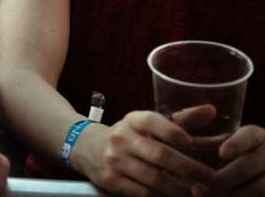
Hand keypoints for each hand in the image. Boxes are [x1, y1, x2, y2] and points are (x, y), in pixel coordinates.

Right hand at [77, 111, 213, 196]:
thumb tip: (211, 110)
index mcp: (132, 121)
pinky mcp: (111, 181)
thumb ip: (181, 119)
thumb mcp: (148, 124)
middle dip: (188, 168)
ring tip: (198, 193)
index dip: (170, 130)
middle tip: (209, 177)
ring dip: (180, 189)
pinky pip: (143, 193)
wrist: (87, 148)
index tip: (189, 142)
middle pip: (159, 154)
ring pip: (154, 179)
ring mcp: (114, 161)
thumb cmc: (129, 136)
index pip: (150, 121)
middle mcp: (121, 138)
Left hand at [194, 125, 264, 195]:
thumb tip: (178, 138)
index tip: (222, 153)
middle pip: (249, 166)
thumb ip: (203, 141)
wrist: (252, 178)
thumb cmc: (231, 155)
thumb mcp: (222, 144)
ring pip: (259, 189)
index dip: (237, 144)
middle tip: (197, 191)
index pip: (250, 135)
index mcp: (257, 136)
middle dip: (222, 180)